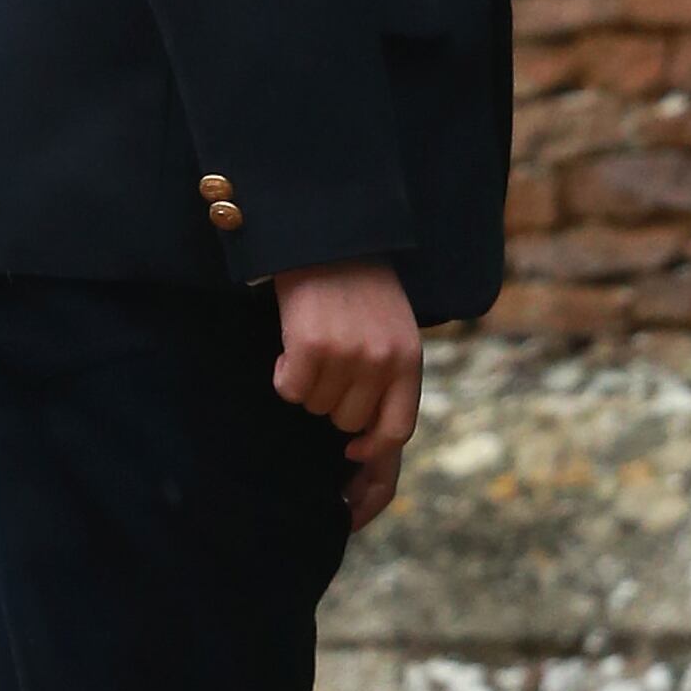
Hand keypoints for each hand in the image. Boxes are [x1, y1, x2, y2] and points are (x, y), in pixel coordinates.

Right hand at [274, 259, 422, 527]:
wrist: (328, 240)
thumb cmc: (360, 290)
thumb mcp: (392, 332)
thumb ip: (388, 378)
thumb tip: (365, 442)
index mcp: (408, 361)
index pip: (396, 429)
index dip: (371, 448)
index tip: (350, 451)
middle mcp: (381, 362)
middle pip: (347, 421)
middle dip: (331, 401)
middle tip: (328, 363)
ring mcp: (347, 355)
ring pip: (315, 406)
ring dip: (307, 383)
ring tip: (314, 343)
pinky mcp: (310, 347)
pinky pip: (289, 389)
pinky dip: (283, 372)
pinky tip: (291, 343)